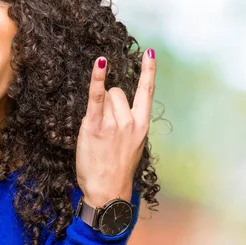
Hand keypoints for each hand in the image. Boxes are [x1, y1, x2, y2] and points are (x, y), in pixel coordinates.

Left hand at [76, 50, 155, 206]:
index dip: (148, 71)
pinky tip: (100, 63)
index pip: (147, 91)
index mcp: (142, 125)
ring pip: (106, 96)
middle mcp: (130, 121)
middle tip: (105, 125)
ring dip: (99, 107)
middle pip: (118, 92)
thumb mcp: (131, 145)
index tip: (150, 53)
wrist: (107, 191)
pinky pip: (96, 96)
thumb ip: (127, 124)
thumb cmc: (116, 169)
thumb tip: (114, 106)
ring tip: (98, 131)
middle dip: (109, 101)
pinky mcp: (95, 126)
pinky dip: (97, 78)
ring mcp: (114, 123)